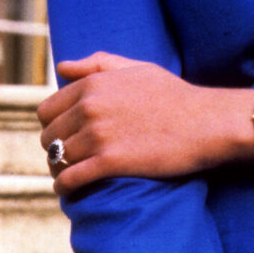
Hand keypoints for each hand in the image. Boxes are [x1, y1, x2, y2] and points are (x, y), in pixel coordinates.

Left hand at [37, 52, 223, 192]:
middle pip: (49, 136)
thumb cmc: (174, 95)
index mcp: (94, 84)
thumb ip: (98, 64)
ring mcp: (99, 135)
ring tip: (72, 173)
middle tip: (72, 156)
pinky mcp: (109, 162)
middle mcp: (90, 107)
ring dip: (60, 169)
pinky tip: (71, 188)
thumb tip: (63, 67)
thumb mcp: (137, 69)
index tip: (67, 134)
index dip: (54, 124)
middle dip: (56, 147)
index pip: (47, 109)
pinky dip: (65, 187)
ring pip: (56, 159)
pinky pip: (69, 180)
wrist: (206, 122)